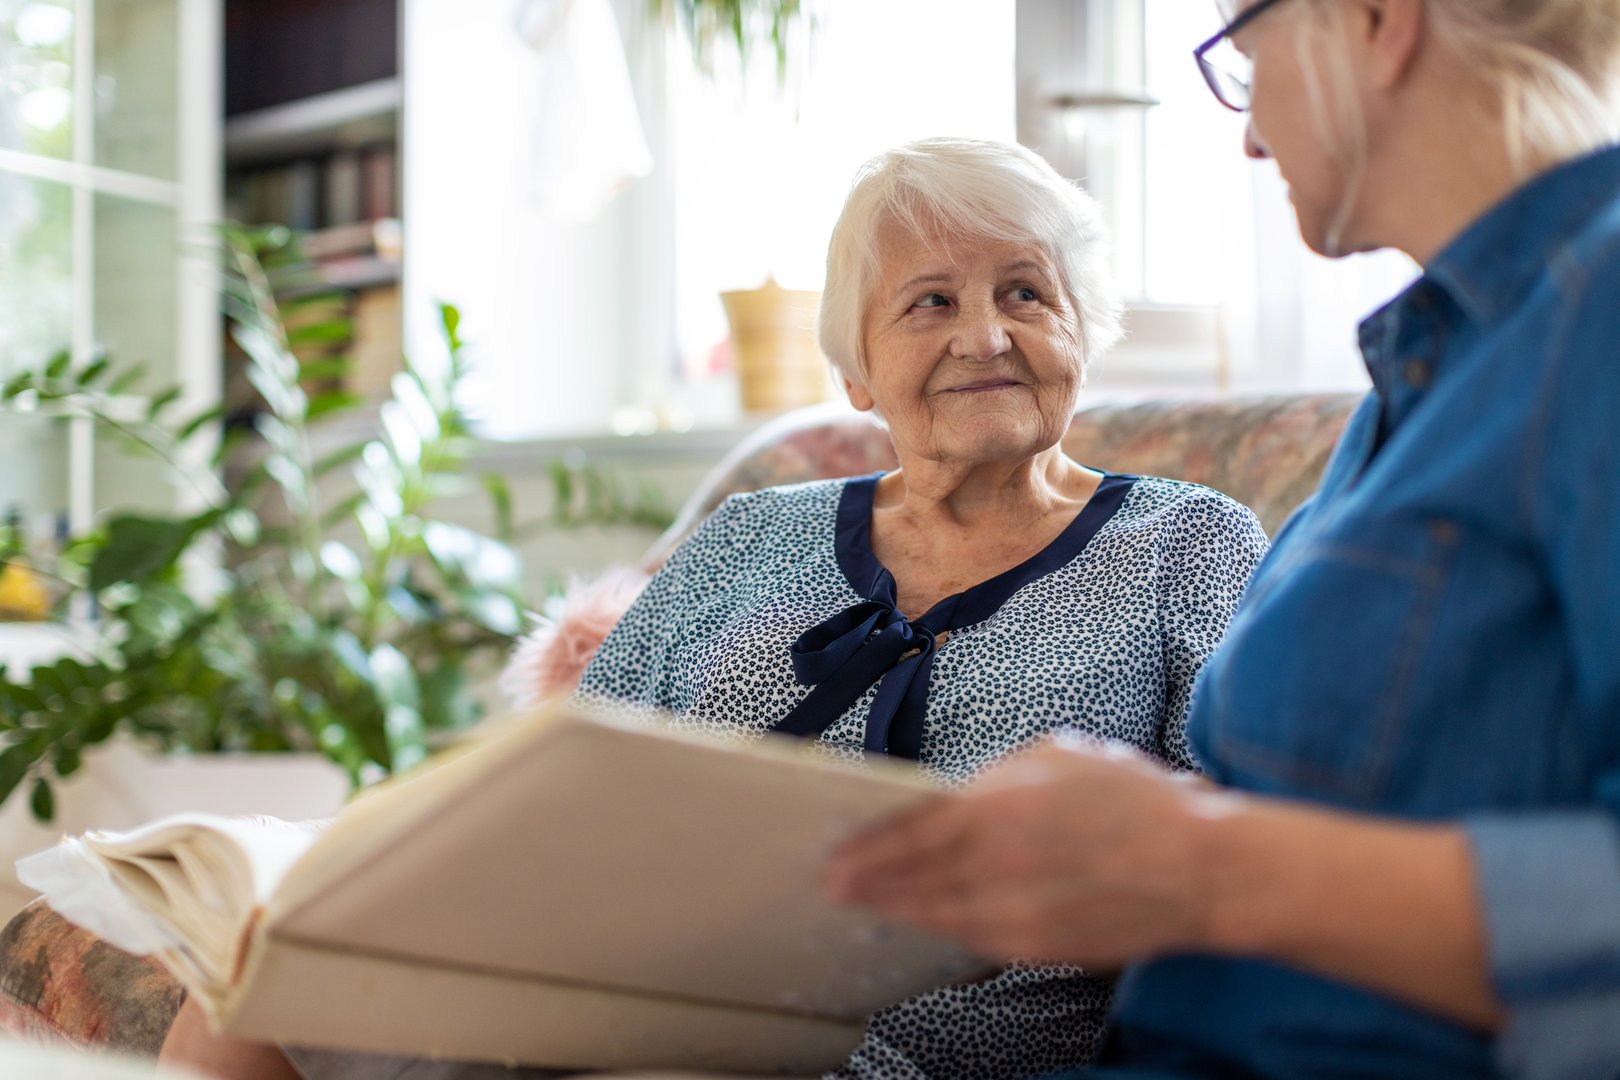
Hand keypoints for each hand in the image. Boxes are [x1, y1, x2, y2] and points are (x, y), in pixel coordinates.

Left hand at [824, 736, 1235, 967]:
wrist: (1201, 869)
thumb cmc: (1135, 802)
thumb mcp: (1059, 755)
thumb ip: (997, 775)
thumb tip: (955, 795)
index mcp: (1001, 804)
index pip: (913, 830)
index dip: (869, 845)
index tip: (837, 852)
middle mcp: (1000, 862)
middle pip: (913, 878)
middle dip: (868, 882)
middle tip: (834, 884)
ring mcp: (1017, 911)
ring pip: (937, 914)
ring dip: (897, 910)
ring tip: (869, 904)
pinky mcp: (1038, 947)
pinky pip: (972, 939)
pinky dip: (942, 929)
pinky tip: (926, 921)